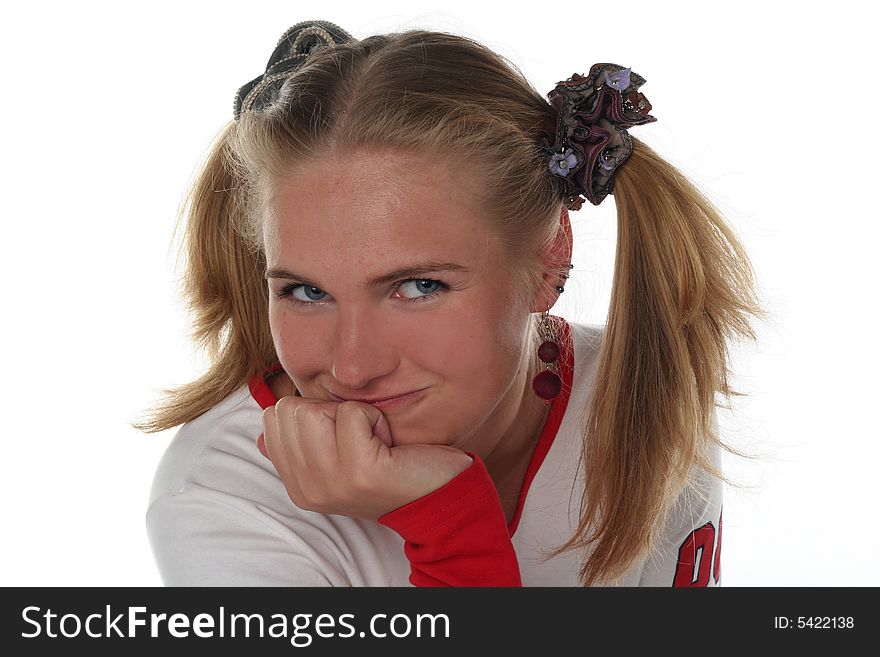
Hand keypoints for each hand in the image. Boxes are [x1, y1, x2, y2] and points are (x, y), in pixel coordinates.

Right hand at [256, 395, 473, 519]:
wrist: (437, 495)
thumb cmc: (391, 467)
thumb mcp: (337, 458)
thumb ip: (300, 446)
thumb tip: (263, 434)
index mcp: (298, 485)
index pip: (273, 418)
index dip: (313, 411)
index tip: (343, 436)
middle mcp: (308, 489)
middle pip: (292, 409)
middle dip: (330, 410)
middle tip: (361, 438)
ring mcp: (332, 483)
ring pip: (316, 410)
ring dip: (353, 413)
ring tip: (374, 439)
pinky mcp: (360, 472)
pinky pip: (351, 413)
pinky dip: (374, 418)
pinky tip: (388, 442)